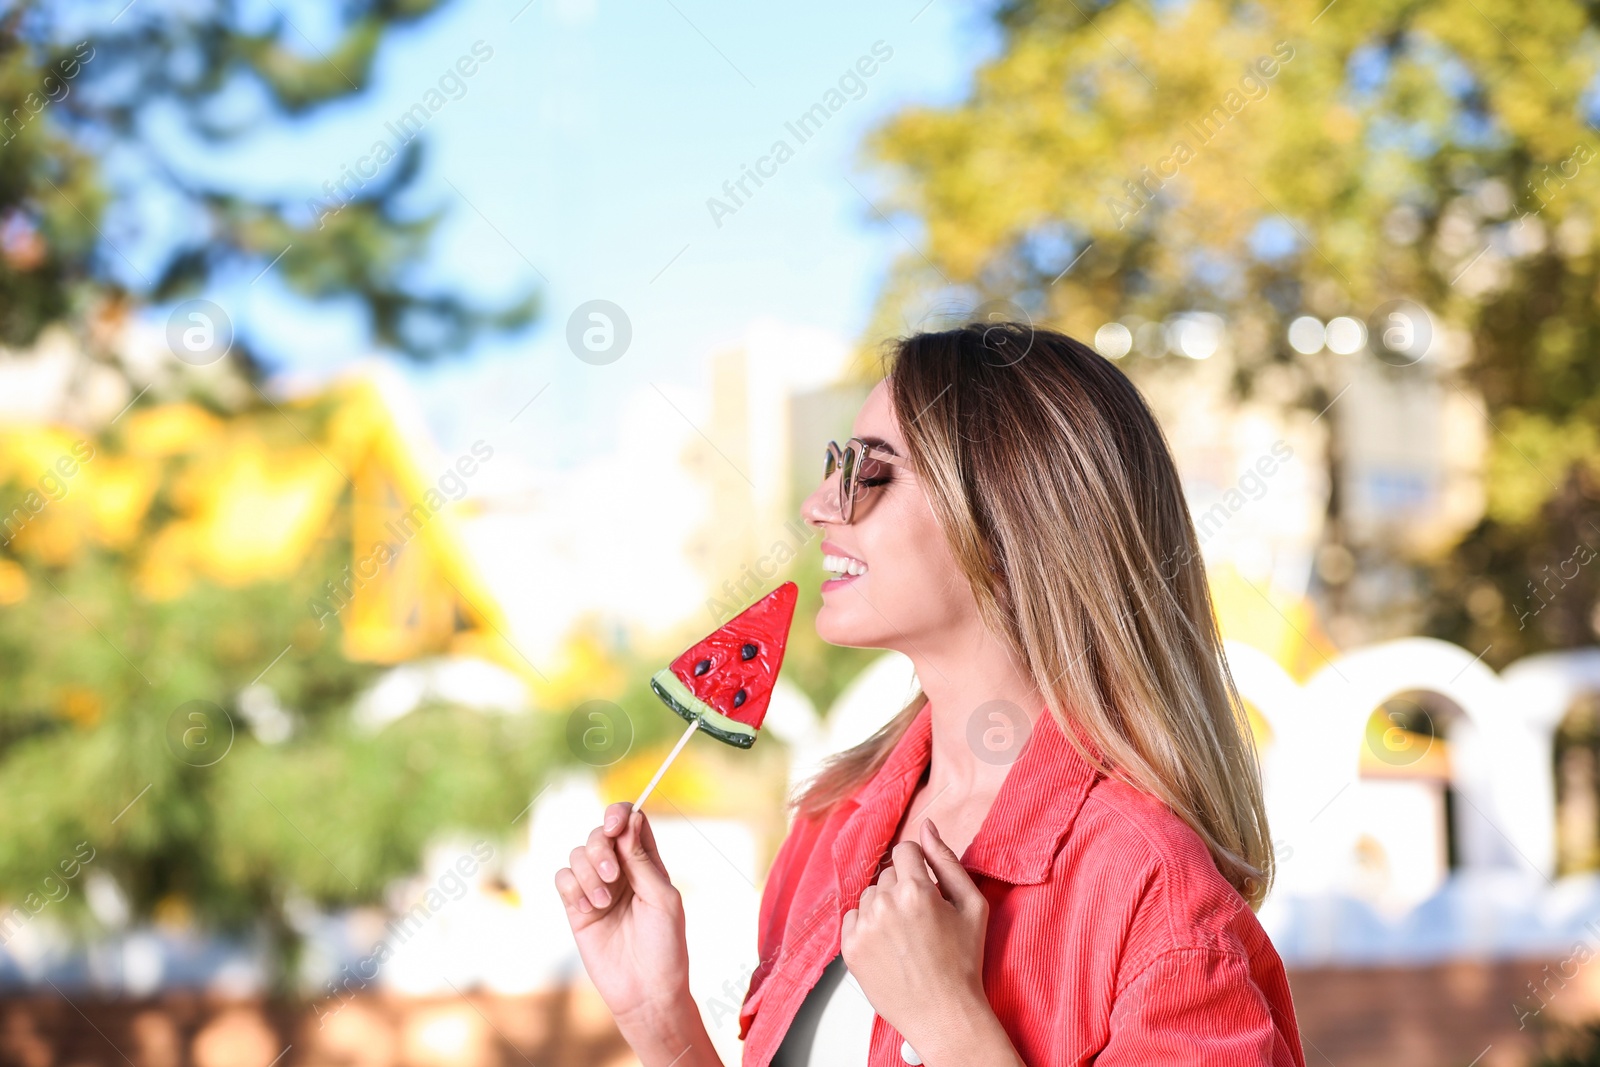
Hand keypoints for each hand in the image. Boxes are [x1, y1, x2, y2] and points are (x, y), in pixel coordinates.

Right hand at [555, 802, 690, 1024]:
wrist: (645, 992)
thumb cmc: (665, 946)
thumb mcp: (663, 899)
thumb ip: (643, 861)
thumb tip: (631, 819)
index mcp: (647, 864)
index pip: (630, 822)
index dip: (619, 815)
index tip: (614, 827)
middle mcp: (621, 871)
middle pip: (598, 834)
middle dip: (600, 848)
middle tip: (611, 876)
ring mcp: (597, 888)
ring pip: (577, 854)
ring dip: (588, 873)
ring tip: (603, 902)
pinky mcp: (576, 908)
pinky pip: (562, 879)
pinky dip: (572, 887)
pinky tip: (588, 908)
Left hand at [840, 819, 992, 1060]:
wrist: (944, 1015)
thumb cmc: (964, 963)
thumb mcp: (972, 906)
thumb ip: (947, 860)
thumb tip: (927, 826)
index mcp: (915, 890)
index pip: (905, 851)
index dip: (918, 866)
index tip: (927, 887)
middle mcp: (884, 905)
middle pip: (887, 874)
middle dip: (903, 887)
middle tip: (922, 919)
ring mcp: (863, 928)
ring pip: (869, 895)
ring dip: (884, 906)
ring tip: (906, 936)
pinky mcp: (849, 949)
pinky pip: (852, 918)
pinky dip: (867, 926)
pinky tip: (889, 945)